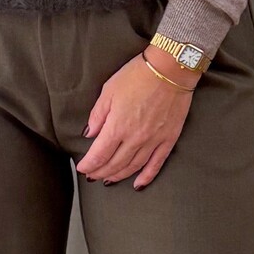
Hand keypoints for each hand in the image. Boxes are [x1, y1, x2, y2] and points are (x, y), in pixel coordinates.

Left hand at [76, 50, 197, 190]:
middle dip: (100, 172)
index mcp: (118, 126)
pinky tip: (138, 184)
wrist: (171, 69)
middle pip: (114, 164)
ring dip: (119, 176)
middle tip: (92, 176)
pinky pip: (156, 164)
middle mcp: (135, 138)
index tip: (82, 168)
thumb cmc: (138, 75)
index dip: (89, 165)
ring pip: (133, 167)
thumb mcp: (109, 90)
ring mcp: (153, 140)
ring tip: (108, 179)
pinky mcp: (168, 139)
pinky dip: (146, 176)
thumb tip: (89, 134)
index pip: (99, 154)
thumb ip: (98, 115)